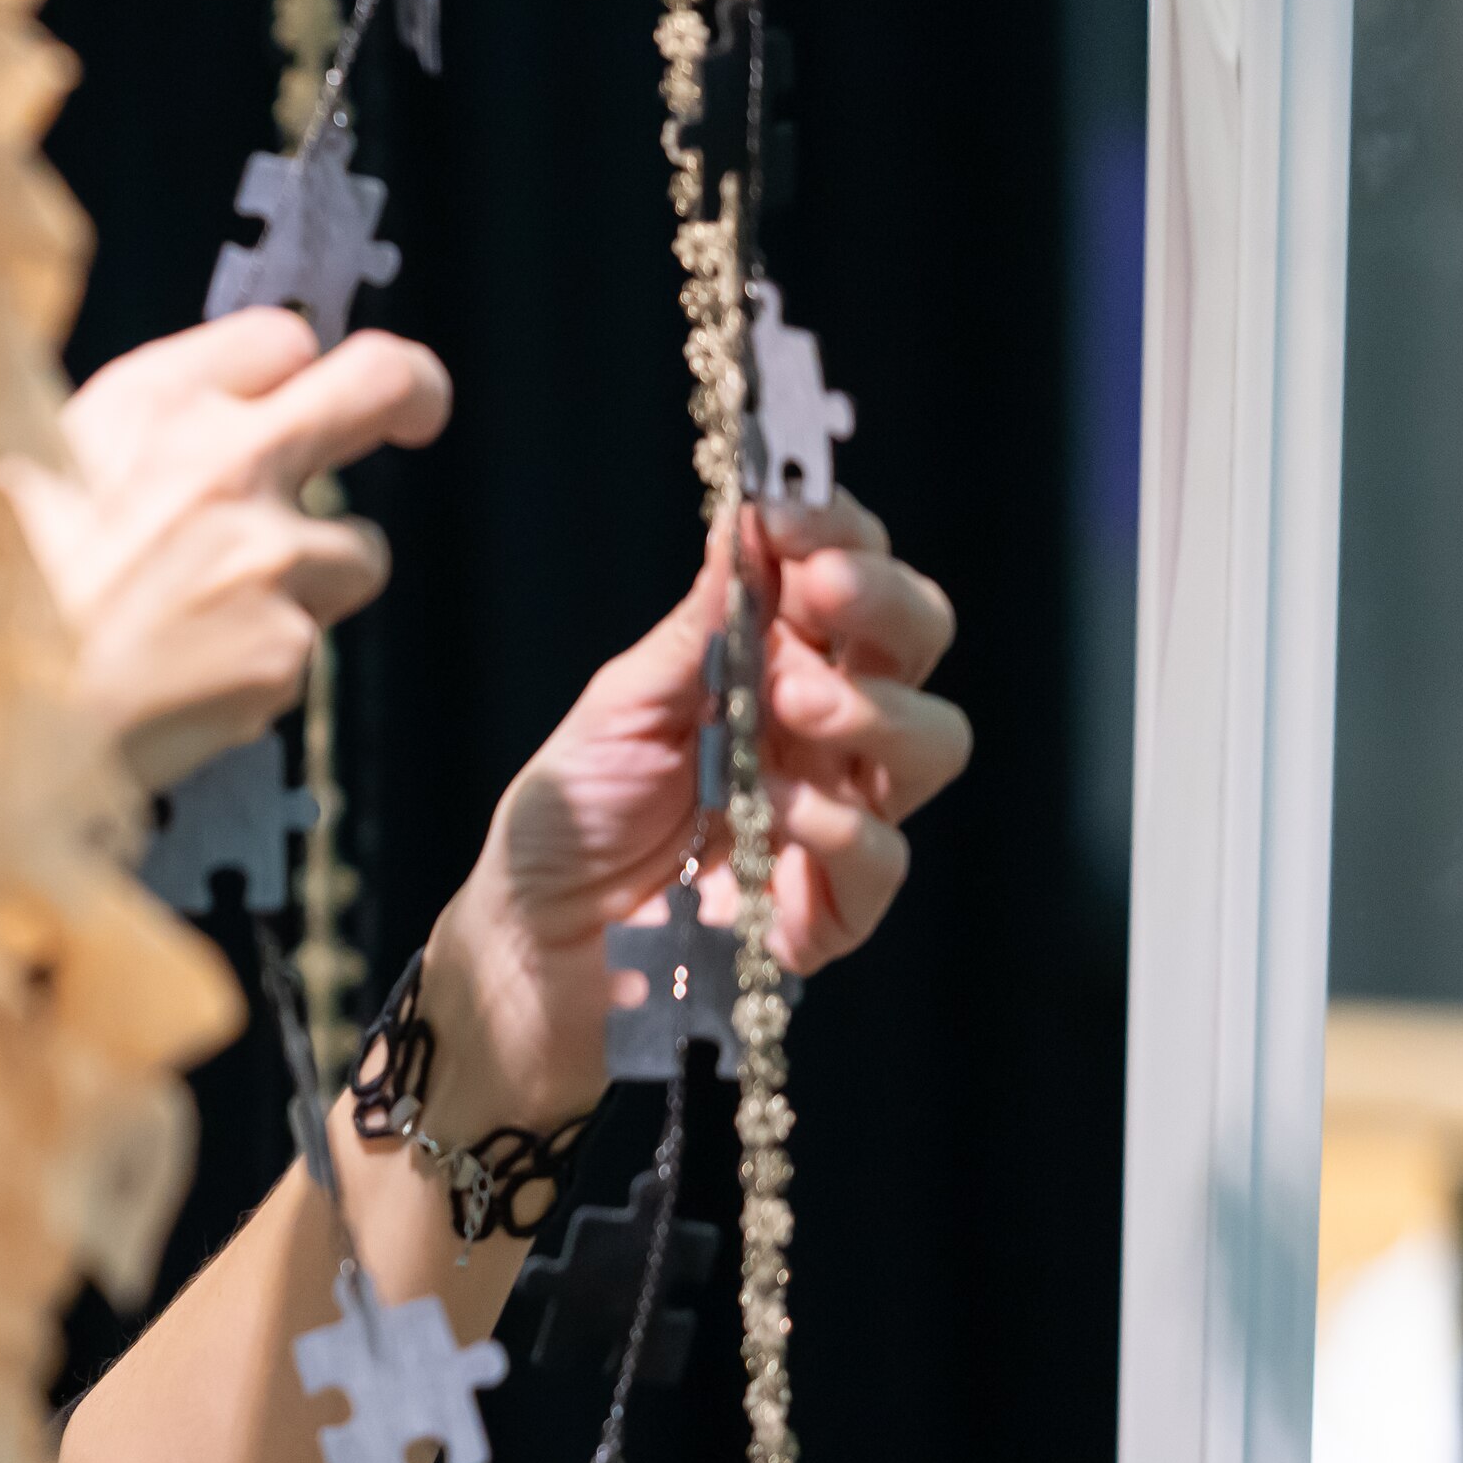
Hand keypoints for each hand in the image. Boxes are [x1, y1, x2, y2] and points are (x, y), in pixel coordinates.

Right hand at [0, 311, 453, 791]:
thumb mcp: (25, 482)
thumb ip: (124, 442)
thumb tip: (194, 427)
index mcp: (148, 407)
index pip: (277, 338)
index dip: (292, 366)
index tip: (304, 384)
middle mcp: (220, 459)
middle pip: (378, 382)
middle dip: (409, 394)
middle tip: (412, 414)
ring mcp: (264, 554)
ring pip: (355, 551)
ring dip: (306, 587)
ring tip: (207, 628)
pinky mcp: (283, 645)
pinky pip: (303, 647)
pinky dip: (260, 668)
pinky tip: (186, 682)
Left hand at [427, 495, 972, 1129]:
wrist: (529, 944)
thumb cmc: (569, 821)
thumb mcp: (618, 707)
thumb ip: (696, 630)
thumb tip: (746, 525)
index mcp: (777, 667)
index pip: (849, 581)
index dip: (839, 538)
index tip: (787, 518)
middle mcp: (825, 733)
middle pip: (917, 643)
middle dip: (883, 601)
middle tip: (820, 589)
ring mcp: (840, 815)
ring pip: (933, 741)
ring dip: (874, 706)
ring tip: (790, 703)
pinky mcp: (833, 906)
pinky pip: (884, 854)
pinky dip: (838, 822)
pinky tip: (776, 812)